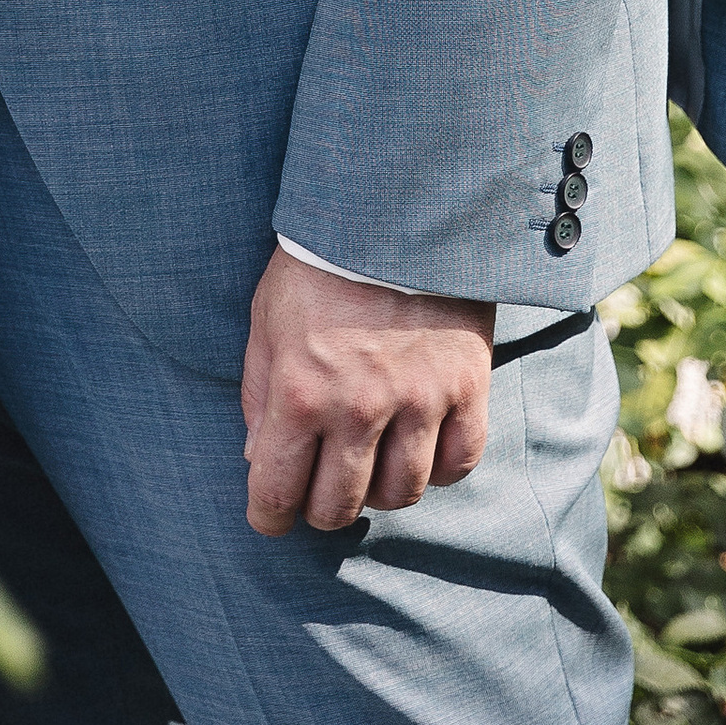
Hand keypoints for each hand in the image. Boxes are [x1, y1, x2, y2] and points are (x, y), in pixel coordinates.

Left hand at [239, 248, 492, 531]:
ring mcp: (418, 400)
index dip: (270, 516)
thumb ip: (259, 395)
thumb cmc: (317, 264)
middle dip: (321, 508)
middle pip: (340, 506)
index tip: (272, 517)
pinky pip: (458, 465)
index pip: (278, 492)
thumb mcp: (266, 320)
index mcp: (299, 390)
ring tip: (370, 462)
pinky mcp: (466, 387)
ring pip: (401, 494)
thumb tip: (259, 460)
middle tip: (320, 490)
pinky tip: (421, 447)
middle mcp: (358, 406)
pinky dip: (438, 469)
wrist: (393, 207)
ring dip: (380, 489)